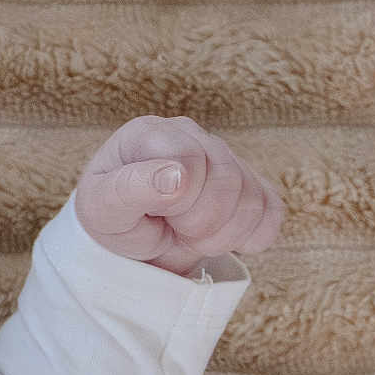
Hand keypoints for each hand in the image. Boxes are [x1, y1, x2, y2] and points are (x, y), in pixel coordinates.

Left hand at [75, 115, 284, 277]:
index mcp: (150, 132)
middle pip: (227, 179)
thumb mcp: (102, 210)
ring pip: (253, 198)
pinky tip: (217, 236)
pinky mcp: (250, 183)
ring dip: (222, 235)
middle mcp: (191, 135)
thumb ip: (130, 189)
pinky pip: (272, 211)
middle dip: (200, 221)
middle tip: (173, 229)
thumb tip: (178, 175)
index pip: (189, 158)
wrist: (130, 242)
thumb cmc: (112, 219)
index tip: (156, 214)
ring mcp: (224, 157)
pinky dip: (248, 237)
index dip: (179, 199)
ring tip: (188, 234)